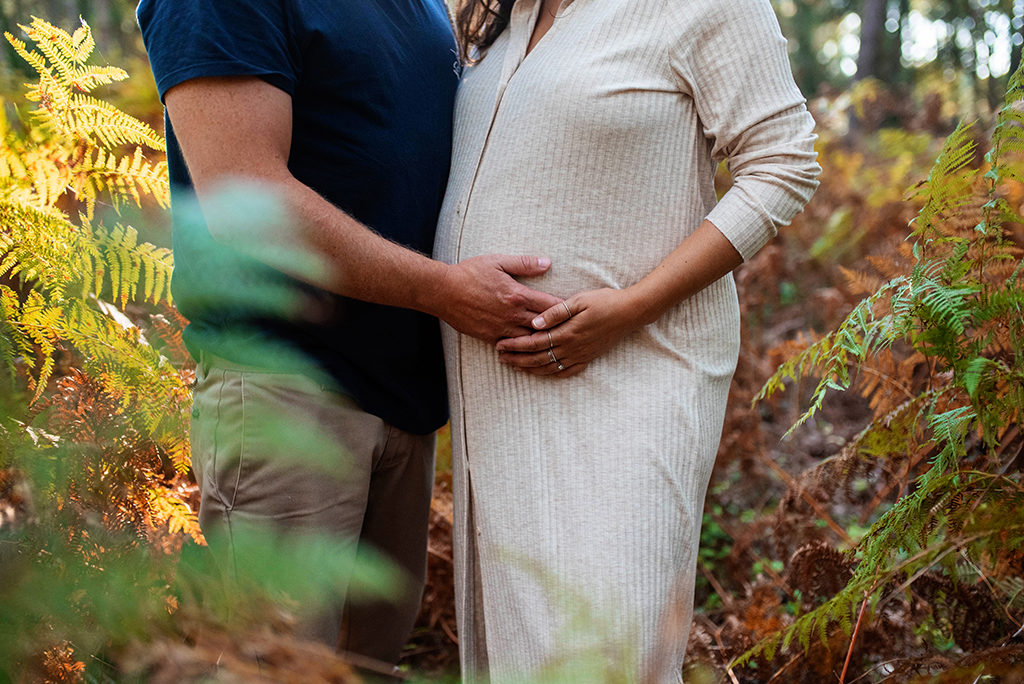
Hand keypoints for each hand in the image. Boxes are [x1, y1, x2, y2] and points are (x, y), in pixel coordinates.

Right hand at [436, 254, 562, 343]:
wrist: (443, 291)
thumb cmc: (470, 273)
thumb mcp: (498, 261)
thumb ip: (525, 263)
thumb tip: (548, 263)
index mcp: (518, 295)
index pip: (551, 306)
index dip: (566, 310)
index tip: (577, 313)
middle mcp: (512, 315)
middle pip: (544, 327)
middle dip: (559, 329)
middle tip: (573, 331)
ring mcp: (501, 329)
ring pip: (530, 341)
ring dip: (542, 342)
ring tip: (556, 344)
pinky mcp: (490, 337)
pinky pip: (512, 347)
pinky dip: (523, 349)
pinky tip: (531, 351)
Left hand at [495, 287, 641, 375]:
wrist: (630, 313)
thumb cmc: (604, 301)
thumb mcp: (579, 300)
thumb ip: (555, 312)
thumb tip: (534, 322)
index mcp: (567, 332)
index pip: (534, 342)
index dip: (515, 345)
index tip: (500, 344)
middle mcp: (571, 348)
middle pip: (537, 358)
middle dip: (516, 359)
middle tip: (500, 357)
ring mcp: (580, 355)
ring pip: (549, 368)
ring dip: (529, 368)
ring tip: (513, 366)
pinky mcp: (587, 358)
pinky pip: (565, 372)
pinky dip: (550, 374)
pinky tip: (540, 373)